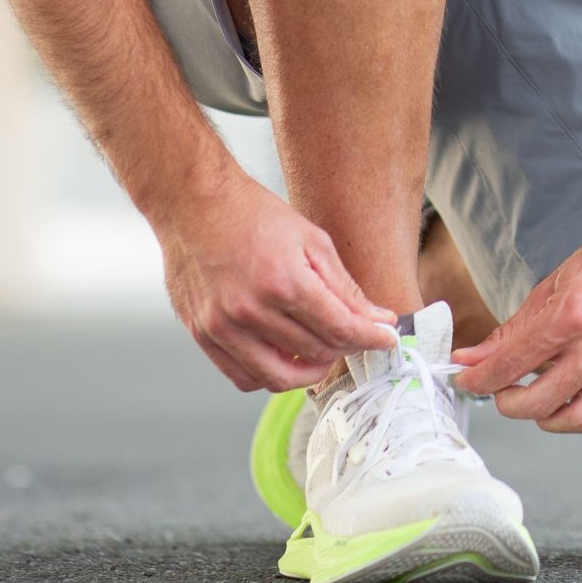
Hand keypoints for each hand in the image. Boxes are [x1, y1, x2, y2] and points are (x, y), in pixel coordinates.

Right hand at [153, 168, 400, 392]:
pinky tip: (285, 356)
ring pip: (280, 377)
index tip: (387, 338)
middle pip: (315, 352)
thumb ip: (345, 287)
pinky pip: (244, 378)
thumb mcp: (312, 240)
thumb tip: (378, 318)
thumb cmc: (253, 215)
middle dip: (346, 347)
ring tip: (323, 351)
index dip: (372, 338)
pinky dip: (271, 375)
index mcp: (284, 281)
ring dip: (311, 370)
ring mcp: (223, 327)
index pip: (341, 329)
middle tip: (354, 335)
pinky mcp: (202, 335)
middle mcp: (251, 311)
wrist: (194, 204)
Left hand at [452, 197, 581, 432]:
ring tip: (539, 401)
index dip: (478, 380)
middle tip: (502, 394)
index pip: (510, 365)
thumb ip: (513, 330)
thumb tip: (472, 359)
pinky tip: (580, 387)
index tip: (467, 381)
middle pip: (539, 403)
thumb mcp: (554, 285)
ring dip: (547, 416)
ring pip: (578, 420)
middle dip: (508, 404)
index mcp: (571, 315)